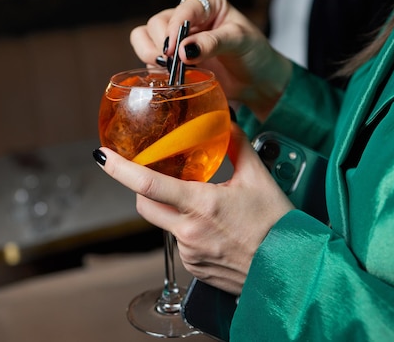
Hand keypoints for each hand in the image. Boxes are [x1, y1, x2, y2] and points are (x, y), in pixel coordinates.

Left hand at [94, 123, 293, 294]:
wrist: (290, 271)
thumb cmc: (278, 227)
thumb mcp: (259, 179)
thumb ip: (237, 145)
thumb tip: (225, 122)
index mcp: (202, 205)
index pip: (147, 184)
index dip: (119, 169)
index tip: (102, 156)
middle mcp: (189, 232)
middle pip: (144, 205)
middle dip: (141, 189)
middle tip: (155, 175)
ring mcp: (189, 253)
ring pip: (163, 224)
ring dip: (172, 210)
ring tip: (205, 207)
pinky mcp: (193, 268)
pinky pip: (179, 243)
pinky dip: (187, 230)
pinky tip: (213, 228)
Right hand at [130, 0, 292, 120]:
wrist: (257, 81)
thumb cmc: (254, 54)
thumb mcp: (239, 42)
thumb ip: (212, 43)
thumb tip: (184, 51)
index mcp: (207, 3)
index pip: (182, 9)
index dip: (173, 28)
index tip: (173, 50)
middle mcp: (187, 16)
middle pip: (157, 24)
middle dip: (162, 44)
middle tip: (176, 63)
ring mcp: (176, 38)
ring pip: (144, 37)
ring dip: (151, 54)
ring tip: (169, 69)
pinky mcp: (171, 58)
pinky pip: (148, 58)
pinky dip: (152, 67)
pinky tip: (169, 77)